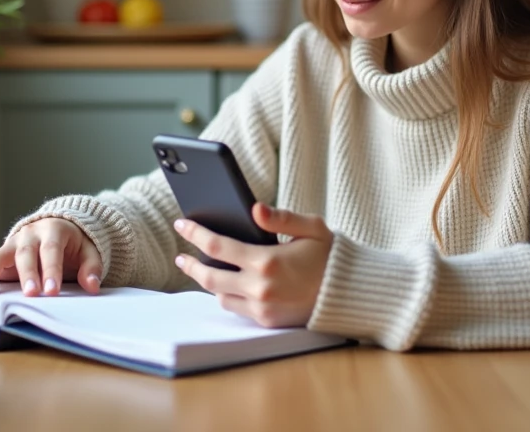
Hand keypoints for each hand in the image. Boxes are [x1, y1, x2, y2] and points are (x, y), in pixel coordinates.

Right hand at [0, 218, 102, 296]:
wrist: (57, 226)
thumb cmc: (74, 243)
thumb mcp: (89, 251)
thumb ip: (91, 267)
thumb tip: (92, 286)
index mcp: (53, 231)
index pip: (52, 251)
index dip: (51, 271)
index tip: (52, 291)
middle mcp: (29, 235)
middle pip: (26, 255)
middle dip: (27, 275)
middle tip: (30, 295)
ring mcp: (12, 244)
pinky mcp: (1, 255)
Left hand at [173, 203, 332, 327]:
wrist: (348, 294)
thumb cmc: (329, 256)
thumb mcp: (312, 228)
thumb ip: (281, 217)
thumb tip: (254, 208)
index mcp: (267, 260)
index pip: (217, 246)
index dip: (195, 233)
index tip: (181, 224)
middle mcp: (259, 287)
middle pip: (209, 276)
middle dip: (190, 265)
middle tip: (181, 256)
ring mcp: (261, 307)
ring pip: (219, 295)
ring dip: (209, 281)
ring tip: (203, 268)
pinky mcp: (267, 320)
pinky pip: (236, 308)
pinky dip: (227, 295)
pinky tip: (227, 284)